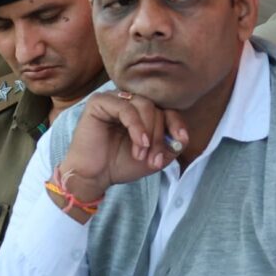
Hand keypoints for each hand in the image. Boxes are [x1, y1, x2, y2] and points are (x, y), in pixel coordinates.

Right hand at [60, 88, 189, 196]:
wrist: (93, 177)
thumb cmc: (121, 164)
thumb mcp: (154, 157)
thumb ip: (171, 146)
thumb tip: (182, 136)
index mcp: (142, 110)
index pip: (167, 107)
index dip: (176, 122)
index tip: (181, 139)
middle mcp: (128, 100)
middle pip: (157, 108)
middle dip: (159, 135)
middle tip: (154, 158)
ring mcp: (114, 99)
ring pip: (145, 106)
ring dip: (148, 132)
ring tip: (142, 153)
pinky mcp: (99, 102)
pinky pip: (126, 108)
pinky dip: (136, 127)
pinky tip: (139, 143)